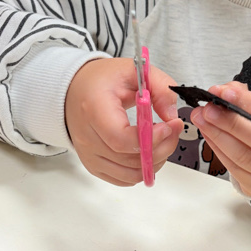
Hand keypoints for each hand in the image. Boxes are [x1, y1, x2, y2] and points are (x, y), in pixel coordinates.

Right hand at [65, 58, 182, 186]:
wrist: (77, 89)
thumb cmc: (103, 80)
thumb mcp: (136, 71)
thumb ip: (161, 88)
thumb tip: (172, 115)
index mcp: (94, 109)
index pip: (121, 139)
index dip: (150, 138)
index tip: (168, 126)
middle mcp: (87, 137)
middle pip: (129, 159)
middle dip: (161, 148)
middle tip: (173, 131)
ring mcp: (89, 154)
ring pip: (130, 174)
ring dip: (154, 161)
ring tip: (162, 141)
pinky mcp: (93, 165)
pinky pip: (123, 179)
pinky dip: (142, 170)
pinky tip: (148, 152)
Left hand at [191, 82, 250, 198]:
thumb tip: (225, 91)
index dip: (249, 103)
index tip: (225, 92)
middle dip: (230, 122)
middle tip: (208, 108)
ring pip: (245, 157)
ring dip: (218, 136)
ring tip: (202, 119)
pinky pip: (236, 170)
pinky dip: (218, 150)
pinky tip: (209, 135)